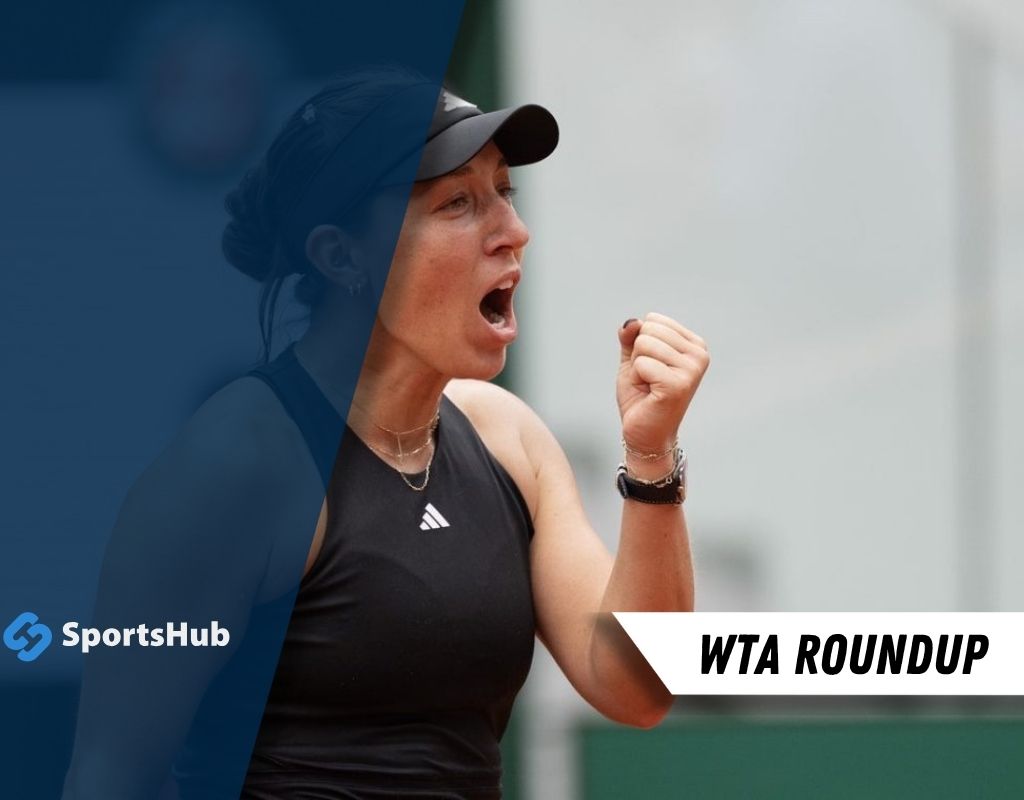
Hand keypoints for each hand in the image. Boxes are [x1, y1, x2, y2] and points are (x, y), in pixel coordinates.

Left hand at [617, 312, 709, 453]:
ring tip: (649, 386)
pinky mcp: (679, 384)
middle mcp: (699, 354)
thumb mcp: (633, 360)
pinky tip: (649, 394)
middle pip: (648, 330)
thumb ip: (631, 337)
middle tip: (648, 379)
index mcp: (694, 345)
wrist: (645, 434)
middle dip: (637, 355)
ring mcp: (692, 369)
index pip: (653, 320)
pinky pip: (641, 363)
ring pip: (643, 344)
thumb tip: (631, 322)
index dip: (640, 345)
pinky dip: (637, 379)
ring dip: (637, 368)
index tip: (651, 368)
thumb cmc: (642, 397)